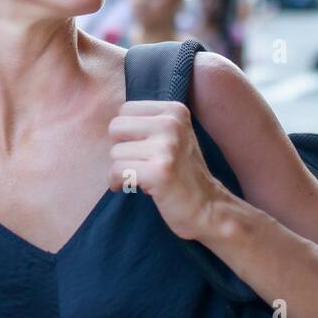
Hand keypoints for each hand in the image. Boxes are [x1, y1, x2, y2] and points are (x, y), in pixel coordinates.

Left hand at [107, 99, 227, 241]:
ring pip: (115, 152)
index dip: (126, 132)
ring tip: (142, 176)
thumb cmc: (182, 172)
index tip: (140, 148)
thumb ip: (147, 122)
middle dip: (120, 149)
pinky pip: (117, 171)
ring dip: (122, 169)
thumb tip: (108, 120)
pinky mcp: (159, 171)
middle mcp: (171, 123)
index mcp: (174, 111)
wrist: (208, 207)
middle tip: (138, 163)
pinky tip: (132, 187)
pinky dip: (117, 183)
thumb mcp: (173, 135)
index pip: (125, 109)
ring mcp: (167, 147)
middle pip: (116, 127)